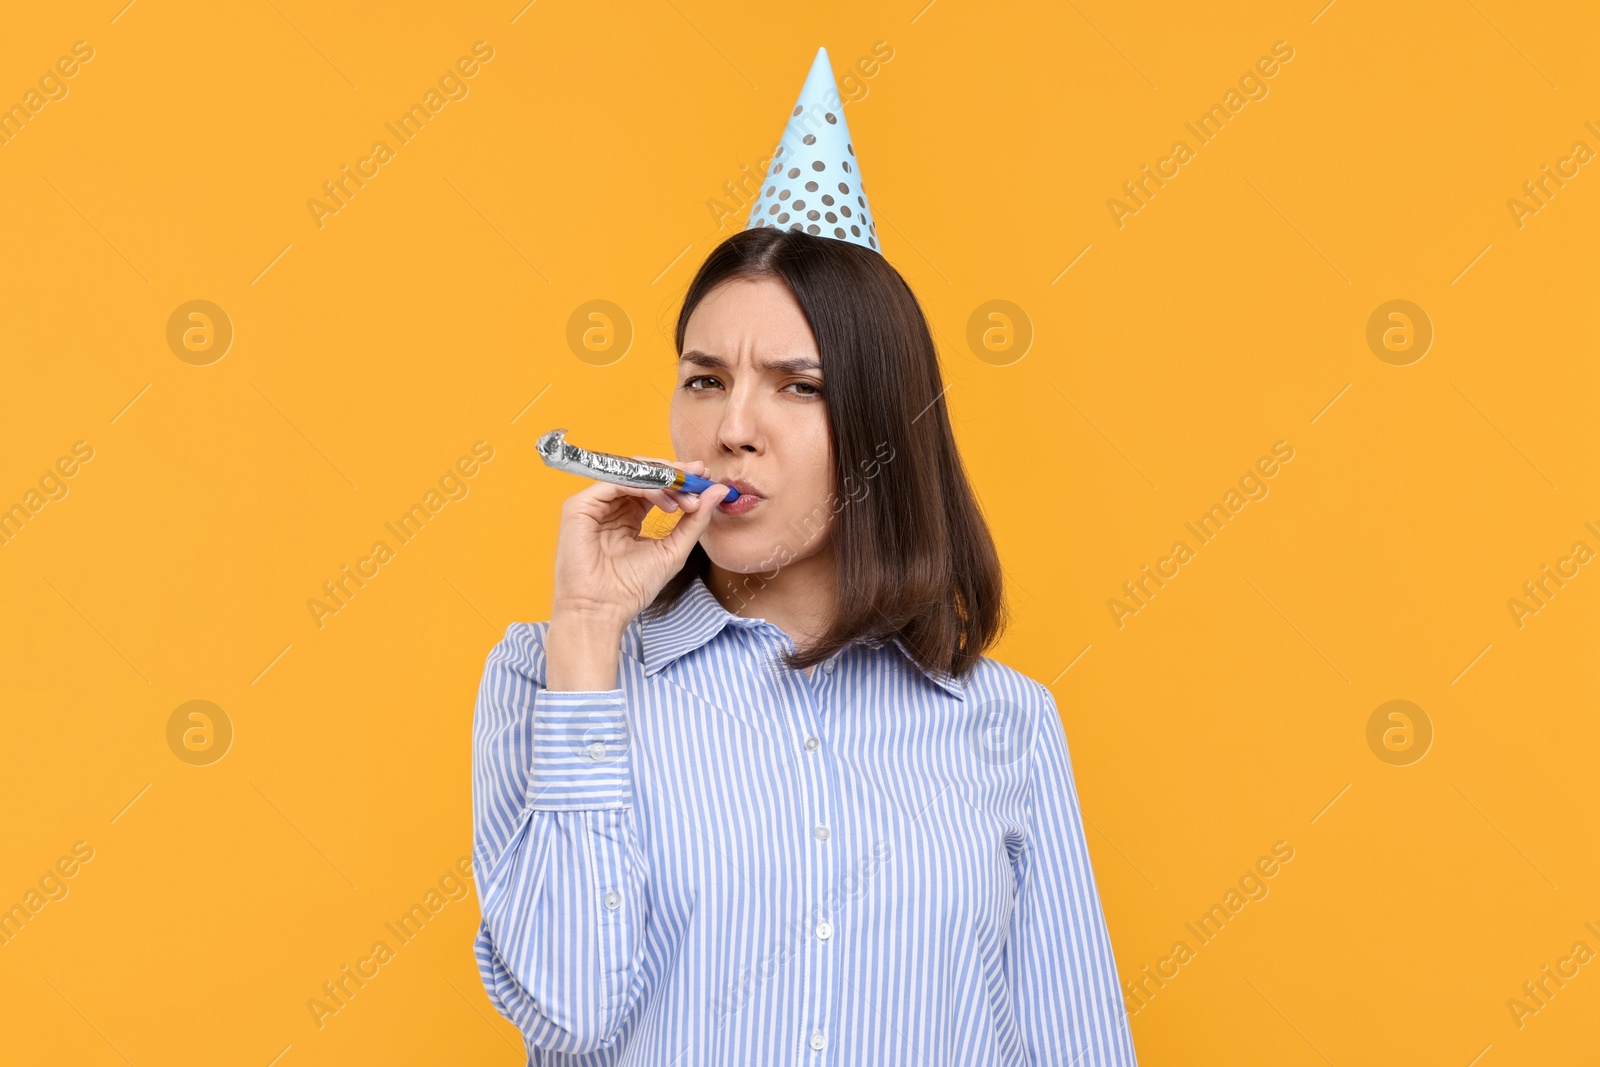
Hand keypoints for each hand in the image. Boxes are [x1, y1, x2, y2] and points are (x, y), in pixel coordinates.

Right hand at [550, 455, 730, 629]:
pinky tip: (666, 501)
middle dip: (675, 472)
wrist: (602, 611)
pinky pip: (616, 481)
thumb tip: (718, 491)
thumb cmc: (632, 588)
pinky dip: (645, 485)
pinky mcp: (579, 506)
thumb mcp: (674, 550)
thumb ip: (694, 520)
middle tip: (699, 475)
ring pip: (631, 473)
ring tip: (686, 496)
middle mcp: (611, 506)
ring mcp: (594, 504)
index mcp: (629, 515)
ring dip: (664, 480)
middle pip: (644, 473)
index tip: (706, 477)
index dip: (681, 478)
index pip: (656, 486)